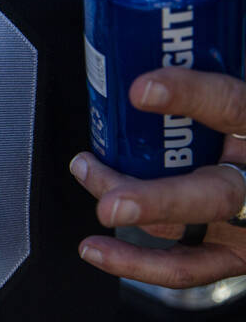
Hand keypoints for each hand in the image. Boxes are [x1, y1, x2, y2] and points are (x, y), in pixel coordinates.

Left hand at [72, 67, 245, 287]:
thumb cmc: (239, 129)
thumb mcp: (233, 106)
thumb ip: (196, 89)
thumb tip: (139, 55)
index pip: (235, 107)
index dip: (191, 95)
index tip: (141, 88)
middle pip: (214, 194)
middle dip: (157, 199)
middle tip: (110, 198)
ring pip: (190, 229)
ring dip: (131, 214)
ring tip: (91, 184)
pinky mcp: (232, 253)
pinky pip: (184, 267)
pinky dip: (133, 263)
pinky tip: (94, 249)